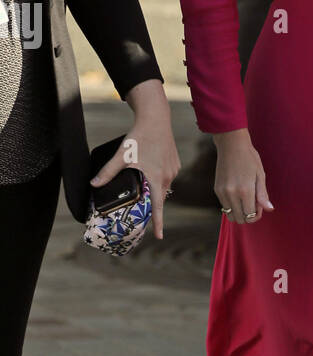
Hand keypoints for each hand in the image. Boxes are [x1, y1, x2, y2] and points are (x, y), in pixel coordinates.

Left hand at [91, 83, 180, 240]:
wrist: (156, 119)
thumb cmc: (139, 137)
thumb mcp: (122, 155)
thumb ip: (108, 172)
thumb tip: (93, 185)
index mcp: (155, 178)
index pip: (158, 207)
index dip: (158, 223)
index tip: (159, 236)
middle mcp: (167, 176)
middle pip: (160, 197)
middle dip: (152, 204)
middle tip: (142, 208)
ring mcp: (173, 169)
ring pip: (163, 186)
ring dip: (155, 189)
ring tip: (143, 181)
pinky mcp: (175, 163)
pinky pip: (167, 176)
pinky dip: (159, 177)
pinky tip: (150, 168)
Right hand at [213, 129, 273, 223]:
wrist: (231, 145)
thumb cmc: (250, 158)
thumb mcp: (260, 175)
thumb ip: (263, 195)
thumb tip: (269, 209)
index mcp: (245, 191)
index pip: (250, 216)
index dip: (257, 215)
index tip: (259, 207)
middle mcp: (232, 194)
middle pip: (240, 219)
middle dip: (248, 216)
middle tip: (253, 204)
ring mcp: (222, 192)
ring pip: (230, 215)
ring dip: (239, 212)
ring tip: (245, 200)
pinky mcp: (217, 190)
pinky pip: (224, 207)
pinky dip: (232, 206)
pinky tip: (238, 195)